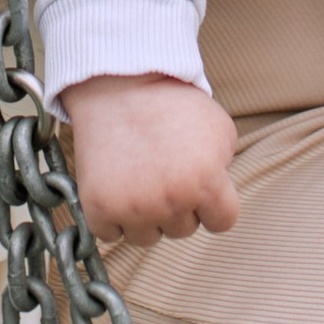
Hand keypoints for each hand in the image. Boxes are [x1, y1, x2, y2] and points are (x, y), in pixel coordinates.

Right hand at [62, 75, 240, 241]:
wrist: (117, 85)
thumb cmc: (170, 103)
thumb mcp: (219, 127)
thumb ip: (225, 167)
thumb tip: (217, 196)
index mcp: (206, 181)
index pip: (223, 222)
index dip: (213, 204)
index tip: (199, 186)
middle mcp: (171, 200)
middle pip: (184, 230)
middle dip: (178, 205)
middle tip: (162, 167)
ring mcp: (132, 208)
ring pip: (148, 237)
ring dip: (146, 216)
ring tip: (140, 176)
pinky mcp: (98, 208)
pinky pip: (112, 234)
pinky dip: (112, 217)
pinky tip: (116, 186)